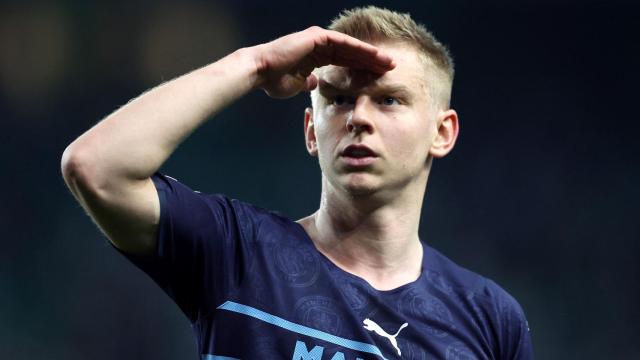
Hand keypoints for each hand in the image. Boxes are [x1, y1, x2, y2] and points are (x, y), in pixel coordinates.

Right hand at [253, 26, 394, 98]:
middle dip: (371, 61)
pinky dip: (360, 49)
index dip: (361, 69)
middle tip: (391, 68)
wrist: (261, 72)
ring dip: (371, 54)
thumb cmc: (273, 81)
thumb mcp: (295, 85)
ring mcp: (319, 39)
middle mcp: (319, 45)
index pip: (345, 62)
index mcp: (316, 56)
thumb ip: (306, 82)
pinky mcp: (318, 37)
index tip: (377, 77)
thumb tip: (313, 83)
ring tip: (389, 62)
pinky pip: (344, 43)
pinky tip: (374, 56)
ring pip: (352, 47)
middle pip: (352, 53)